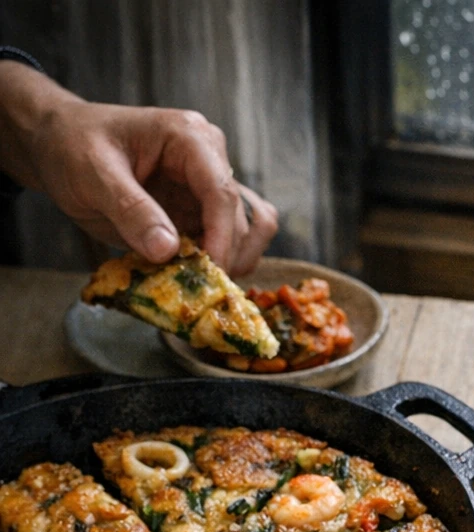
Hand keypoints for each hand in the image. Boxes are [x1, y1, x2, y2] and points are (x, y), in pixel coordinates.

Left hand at [0, 61, 276, 272]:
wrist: (61, 146)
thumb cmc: (74, 146)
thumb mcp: (94, 174)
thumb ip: (131, 210)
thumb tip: (167, 251)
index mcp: (188, 138)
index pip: (222, 192)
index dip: (222, 238)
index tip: (208, 275)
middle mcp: (210, 160)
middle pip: (242, 219)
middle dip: (224, 258)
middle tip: (194, 290)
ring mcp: (208, 189)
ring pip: (250, 233)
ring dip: (232, 264)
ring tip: (196, 284)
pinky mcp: (201, 214)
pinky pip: (230, 244)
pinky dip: (220, 266)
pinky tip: (193, 278)